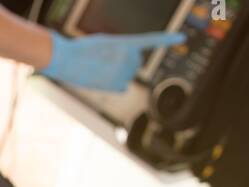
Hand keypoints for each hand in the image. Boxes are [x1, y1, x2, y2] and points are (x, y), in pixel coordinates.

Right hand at [43, 31, 184, 92]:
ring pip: (127, 76)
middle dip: (125, 63)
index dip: (168, 39)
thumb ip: (119, 52)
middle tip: (107, 60)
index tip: (182, 38)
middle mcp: (128, 57)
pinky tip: (107, 80)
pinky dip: (116, 84)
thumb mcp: (104, 43)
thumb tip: (123, 72)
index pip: (151, 40)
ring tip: (100, 69)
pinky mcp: (115, 84)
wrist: (66, 58)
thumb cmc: (81, 50)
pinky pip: (122, 86)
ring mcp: (123, 72)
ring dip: (117, 74)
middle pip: (134, 62)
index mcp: (126, 43)